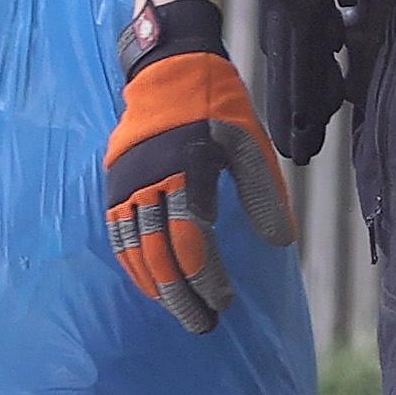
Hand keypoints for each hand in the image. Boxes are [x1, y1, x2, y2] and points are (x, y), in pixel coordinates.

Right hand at [104, 5, 291, 330]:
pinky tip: (148, 285)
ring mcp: (127, 182)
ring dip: (156, 286)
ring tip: (177, 311)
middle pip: (160, 253)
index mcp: (187, 170)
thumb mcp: (249, 144)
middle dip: (181, 294)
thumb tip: (281, 243)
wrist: (168, 69)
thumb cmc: (216, 107)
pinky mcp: (115, 182)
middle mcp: (151, 180)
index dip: (207, 276)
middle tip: (202, 325)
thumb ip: (264, 194)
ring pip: (135, 248)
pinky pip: (118, 233)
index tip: (224, 302)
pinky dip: (132, 263)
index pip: (193, 239)